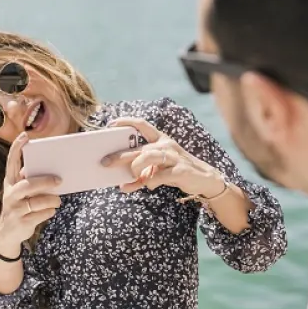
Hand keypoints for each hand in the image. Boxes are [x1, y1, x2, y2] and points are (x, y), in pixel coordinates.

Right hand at [0, 133, 61, 256]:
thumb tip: (51, 170)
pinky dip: (49, 212)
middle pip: (28, 185)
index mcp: (10, 182)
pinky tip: (51, 211)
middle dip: (45, 181)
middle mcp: (10, 194)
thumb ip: (30, 180)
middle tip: (59, 180)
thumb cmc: (20, 206)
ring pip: (36, 202)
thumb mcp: (20, 192)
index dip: (16, 148)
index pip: (11, 162)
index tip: (25, 136)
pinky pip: (40, 215)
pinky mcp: (21, 222)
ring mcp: (15, 209)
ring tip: (58, 200)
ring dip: (51, 200)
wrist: (8, 233)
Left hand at [102, 118, 225, 196]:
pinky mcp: (180, 170)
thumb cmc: (175, 171)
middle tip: (104, 162)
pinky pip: (159, 176)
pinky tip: (148, 186)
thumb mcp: (157, 170)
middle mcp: (166, 145)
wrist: (203, 179)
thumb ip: (140, 175)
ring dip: (135, 167)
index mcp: (160, 140)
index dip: (126, 122)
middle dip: (119, 155)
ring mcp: (174, 156)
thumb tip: (121, 186)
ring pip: (148, 156)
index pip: (142, 125)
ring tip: (131, 176)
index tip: (110, 124)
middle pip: (139, 147)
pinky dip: (150, 182)